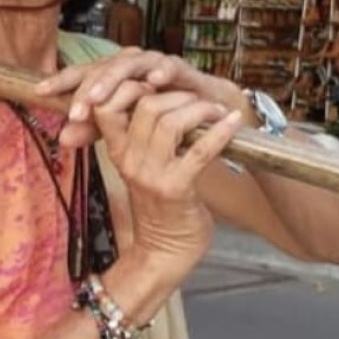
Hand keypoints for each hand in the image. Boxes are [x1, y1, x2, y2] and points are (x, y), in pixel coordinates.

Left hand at [36, 48, 248, 147]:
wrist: (205, 113)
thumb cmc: (158, 116)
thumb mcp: (121, 128)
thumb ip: (94, 129)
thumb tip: (61, 139)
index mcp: (113, 77)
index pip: (83, 74)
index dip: (62, 80)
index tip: (40, 92)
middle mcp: (131, 66)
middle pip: (103, 67)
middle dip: (87, 88)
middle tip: (76, 111)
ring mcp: (155, 64)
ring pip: (131, 63)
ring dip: (114, 79)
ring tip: (100, 97)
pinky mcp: (183, 70)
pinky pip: (171, 66)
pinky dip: (163, 71)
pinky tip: (155, 81)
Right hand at [92, 85, 243, 294]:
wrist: (164, 252)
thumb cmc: (160, 207)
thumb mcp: (140, 168)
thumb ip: (142, 137)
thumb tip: (158, 98)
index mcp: (117, 152)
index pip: (106, 105)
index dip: (132, 86)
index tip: (158, 86)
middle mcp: (129, 160)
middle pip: (144, 106)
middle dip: (176, 94)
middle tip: (197, 98)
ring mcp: (151, 175)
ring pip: (169, 122)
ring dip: (199, 110)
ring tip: (215, 112)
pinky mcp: (176, 189)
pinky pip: (199, 150)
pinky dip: (220, 132)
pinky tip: (233, 123)